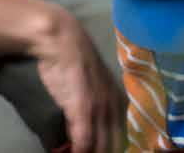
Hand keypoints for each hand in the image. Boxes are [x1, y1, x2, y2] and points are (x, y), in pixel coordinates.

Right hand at [31, 5, 123, 152]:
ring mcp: (99, 107)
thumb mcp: (90, 89)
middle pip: (112, 145)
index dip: (110, 149)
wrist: (63, 41)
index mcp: (118, 101)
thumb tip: (87, 138)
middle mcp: (113, 105)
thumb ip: (91, 112)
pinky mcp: (84, 108)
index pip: (120, 138)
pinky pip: (84, 139)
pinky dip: (80, 150)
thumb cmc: (73, 64)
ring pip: (99, 145)